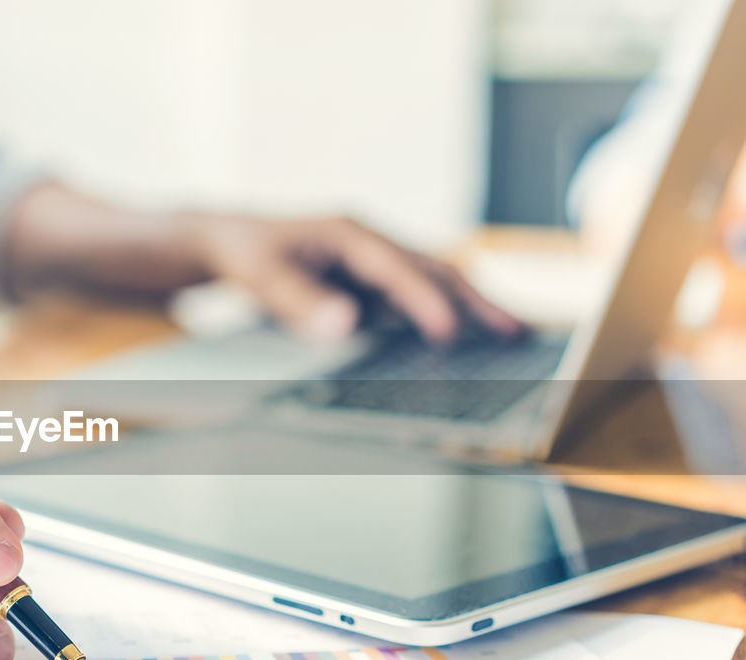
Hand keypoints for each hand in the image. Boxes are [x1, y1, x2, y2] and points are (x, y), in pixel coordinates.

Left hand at [189, 213, 524, 343]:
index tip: (449, 331)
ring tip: (512, 335)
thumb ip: (300, 301)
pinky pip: (415, 298)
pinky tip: (468, 339)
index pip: (397, 269)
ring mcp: (374, 262)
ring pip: (433, 282)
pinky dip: (444, 315)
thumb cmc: (246, 254)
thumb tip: (344, 324)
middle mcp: (371, 242)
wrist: (229, 239)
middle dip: (475, 300)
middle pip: (434, 269)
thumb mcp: (262, 278)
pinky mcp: (371, 282)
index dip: (425, 300)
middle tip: (517, 329)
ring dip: (471, 308)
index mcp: (348, 233)